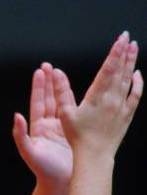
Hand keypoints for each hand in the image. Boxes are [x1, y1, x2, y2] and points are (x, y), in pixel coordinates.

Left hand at [13, 62, 72, 185]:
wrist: (61, 182)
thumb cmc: (44, 170)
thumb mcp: (29, 151)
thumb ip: (20, 134)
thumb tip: (16, 115)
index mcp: (38, 128)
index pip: (38, 102)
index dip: (39, 87)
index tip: (40, 72)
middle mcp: (49, 126)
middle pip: (49, 99)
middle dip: (48, 82)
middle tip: (48, 65)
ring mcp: (62, 128)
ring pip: (61, 103)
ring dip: (60, 88)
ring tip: (60, 72)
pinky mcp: (73, 132)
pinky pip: (74, 112)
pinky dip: (74, 101)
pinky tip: (77, 90)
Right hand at [52, 32, 142, 158]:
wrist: (95, 156)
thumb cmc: (78, 137)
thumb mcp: (65, 113)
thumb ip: (61, 91)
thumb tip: (56, 72)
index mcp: (97, 97)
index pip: (108, 69)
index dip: (115, 52)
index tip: (120, 39)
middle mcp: (112, 100)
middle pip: (121, 71)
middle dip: (125, 52)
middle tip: (128, 37)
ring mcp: (121, 107)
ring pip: (129, 80)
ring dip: (131, 63)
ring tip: (134, 48)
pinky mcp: (126, 115)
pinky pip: (135, 96)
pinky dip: (138, 84)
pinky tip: (138, 74)